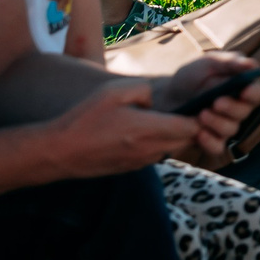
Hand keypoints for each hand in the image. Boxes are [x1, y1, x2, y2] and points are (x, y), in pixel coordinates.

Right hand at [42, 75, 218, 175]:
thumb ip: (144, 90)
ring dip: (175, 135)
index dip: (201, 116)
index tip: (199, 103)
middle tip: (188, 108)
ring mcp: (140, 162)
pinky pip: (156, 154)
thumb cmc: (84, 119)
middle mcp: (149, 150)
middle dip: (193, 125)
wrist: (58, 152)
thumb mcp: (115, 91)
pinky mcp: (131, 168)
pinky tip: (145, 130)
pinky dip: (159, 143)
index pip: (192, 127)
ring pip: (172, 148)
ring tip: (165, 117)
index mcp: (148, 130)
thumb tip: (156, 102)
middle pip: (187, 140)